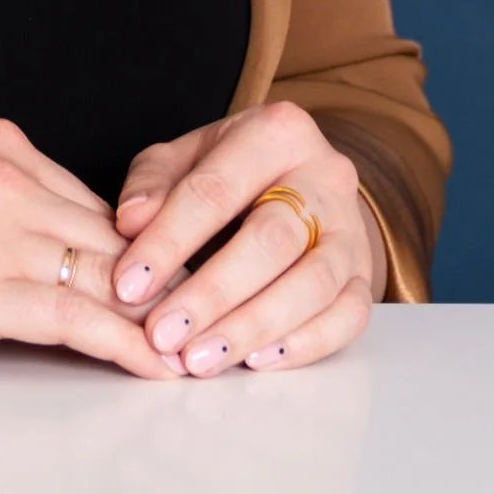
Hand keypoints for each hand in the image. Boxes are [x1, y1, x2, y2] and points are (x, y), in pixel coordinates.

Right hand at [0, 118, 179, 378]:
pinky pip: (83, 320)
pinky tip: (157, 370)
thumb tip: (18, 259)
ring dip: (164, 318)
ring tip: (204, 351)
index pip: (96, 201)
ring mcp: (0, 232)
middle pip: (119, 236)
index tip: (171, 280)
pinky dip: (131, 347)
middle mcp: (9, 178)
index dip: (140, 249)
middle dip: (168, 282)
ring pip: (114, 277)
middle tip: (213, 319)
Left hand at [110, 102, 378, 376]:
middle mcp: (325, 176)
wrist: (299, 184)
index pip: (215, 190)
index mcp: (276, 132)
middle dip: (212, 293)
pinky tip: (256, 361)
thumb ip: (153, 183)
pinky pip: (349, 316)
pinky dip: (304, 344)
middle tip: (163, 334)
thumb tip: (130, 222)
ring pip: (313, 283)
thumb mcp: (185, 159)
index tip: (128, 285)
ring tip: (200, 360)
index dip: (168, 241)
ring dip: (252, 327)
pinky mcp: (366, 276)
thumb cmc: (231, 175)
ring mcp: (351, 228)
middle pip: (271, 239)